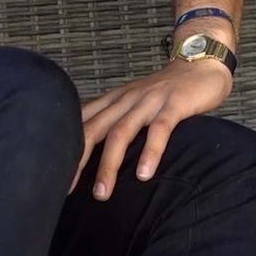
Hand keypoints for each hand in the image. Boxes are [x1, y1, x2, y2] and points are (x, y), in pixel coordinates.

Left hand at [75, 56, 233, 199]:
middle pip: (94, 130)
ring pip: (122, 132)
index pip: (81, 123)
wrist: (202, 62)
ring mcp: (150, 100)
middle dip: (77, 162)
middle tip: (66, 191)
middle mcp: (127, 99)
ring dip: (108, 164)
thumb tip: (96, 155)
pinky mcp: (175, 103)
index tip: (53, 178)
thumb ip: (118, 122)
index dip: (64, 149)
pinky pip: (160, 129)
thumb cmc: (167, 90)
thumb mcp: (136, 102)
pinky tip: (144, 175)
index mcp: (115, 100)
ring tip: (102, 194)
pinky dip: (151, 152)